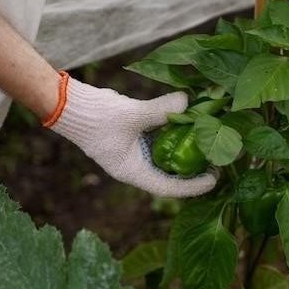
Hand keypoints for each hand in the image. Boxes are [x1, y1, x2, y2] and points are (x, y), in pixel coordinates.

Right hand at [45, 73, 216, 196]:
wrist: (70, 105)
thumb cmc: (95, 117)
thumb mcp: (131, 115)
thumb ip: (161, 110)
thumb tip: (189, 102)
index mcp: (132, 172)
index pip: (168, 187)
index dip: (192, 186)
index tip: (213, 179)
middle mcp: (136, 166)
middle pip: (170, 175)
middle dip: (193, 172)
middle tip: (218, 163)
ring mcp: (136, 152)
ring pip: (166, 159)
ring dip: (186, 154)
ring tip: (209, 148)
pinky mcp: (136, 138)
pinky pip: (160, 142)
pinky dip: (175, 137)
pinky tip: (191, 129)